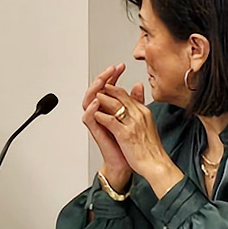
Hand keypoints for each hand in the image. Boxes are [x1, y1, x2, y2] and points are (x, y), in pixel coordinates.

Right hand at [80, 64, 131, 186]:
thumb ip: (135, 101)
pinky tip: (98, 100)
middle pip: (97, 90)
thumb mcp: (135, 116)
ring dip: (94, 89)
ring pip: (88, 101)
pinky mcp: (95, 131)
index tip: (121, 66)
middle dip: (103, 78)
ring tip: (103, 80)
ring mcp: (97, 122)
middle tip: (111, 69)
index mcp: (110, 108)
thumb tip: (138, 85)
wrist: (127, 162)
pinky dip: (91, 108)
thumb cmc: (128, 143)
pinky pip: (88, 118)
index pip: (108, 87)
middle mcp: (101, 113)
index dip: (113, 76)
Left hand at [94, 74, 174, 191]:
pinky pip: (111, 121)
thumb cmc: (151, 149)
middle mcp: (139, 115)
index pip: (127, 95)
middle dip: (107, 90)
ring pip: (115, 105)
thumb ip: (140, 114)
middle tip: (97, 89)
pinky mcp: (125, 134)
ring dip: (103, 100)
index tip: (105, 89)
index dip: (114, 90)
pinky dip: (102, 116)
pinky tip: (96, 115)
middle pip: (121, 96)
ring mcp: (132, 124)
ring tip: (95, 98)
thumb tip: (135, 107)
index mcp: (144, 112)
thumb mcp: (147, 126)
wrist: (156, 164)